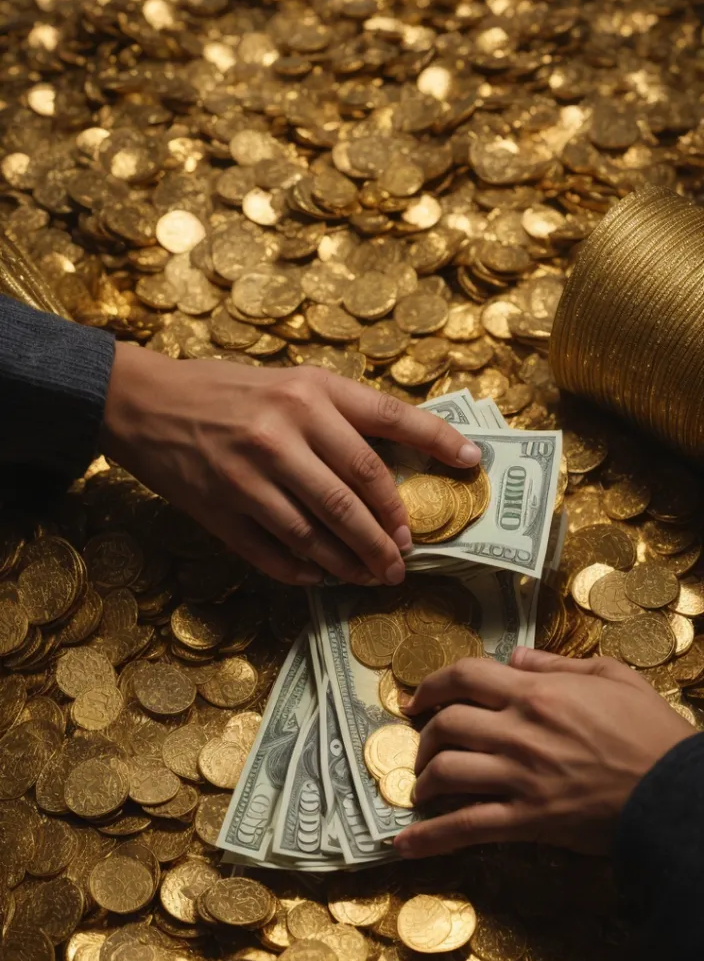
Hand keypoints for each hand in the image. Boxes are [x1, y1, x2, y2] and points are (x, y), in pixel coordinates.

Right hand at [101, 344, 479, 585]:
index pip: (387, 423)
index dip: (436, 444)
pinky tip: (322, 577)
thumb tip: (400, 462)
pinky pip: (276, 552)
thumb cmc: (228, 392)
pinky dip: (305, 571)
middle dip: (390, 533)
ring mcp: (250, 475)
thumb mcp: (291, 383)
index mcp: (308, 392)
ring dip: (354, 562)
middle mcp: (283, 431)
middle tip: (407, 556)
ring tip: (375, 575)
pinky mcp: (221, 510)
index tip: (472, 463)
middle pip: (357, 494)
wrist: (146, 403)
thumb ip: (341, 415)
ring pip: (319, 532)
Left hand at [395, 648, 693, 857]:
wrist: (675, 792)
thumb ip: (558, 664)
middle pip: (446, 724)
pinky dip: (429, 837)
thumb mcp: (613, 677)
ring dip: (424, 779)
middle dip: (425, 733)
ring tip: (423, 786)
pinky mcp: (528, 821)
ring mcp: (520, 778)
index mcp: (538, 693)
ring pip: (447, 772)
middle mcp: (520, 732)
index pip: (466, 677)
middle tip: (422, 744)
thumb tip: (515, 658)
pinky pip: (466, 828)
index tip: (419, 698)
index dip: (432, 684)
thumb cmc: (651, 732)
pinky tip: (403, 845)